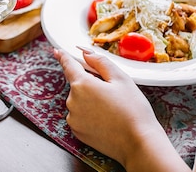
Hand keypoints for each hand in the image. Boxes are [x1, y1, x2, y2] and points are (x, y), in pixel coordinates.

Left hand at [54, 47, 188, 171]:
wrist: (138, 143)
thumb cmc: (133, 110)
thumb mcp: (121, 79)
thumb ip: (100, 62)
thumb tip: (85, 54)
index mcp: (82, 85)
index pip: (69, 66)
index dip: (64, 57)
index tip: (57, 52)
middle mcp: (72, 101)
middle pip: (78, 85)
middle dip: (91, 85)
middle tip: (112, 94)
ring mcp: (73, 118)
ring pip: (79, 101)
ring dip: (90, 100)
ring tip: (112, 110)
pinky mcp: (77, 131)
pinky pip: (80, 116)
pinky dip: (89, 115)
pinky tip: (106, 120)